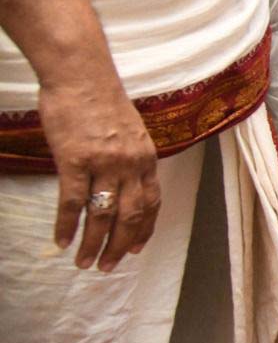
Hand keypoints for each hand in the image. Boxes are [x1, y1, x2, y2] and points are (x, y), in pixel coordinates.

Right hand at [36, 77, 160, 271]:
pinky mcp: (75, 160)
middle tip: (108, 267)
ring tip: (84, 263)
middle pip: (130, 215)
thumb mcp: (129, 131)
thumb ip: (130, 157)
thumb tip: (124, 180)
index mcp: (147, 157)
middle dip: (119, 245)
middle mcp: (131, 164)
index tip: (136, 249)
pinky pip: (74, 202)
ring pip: (103, 215)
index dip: (144, 229)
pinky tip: (61, 241)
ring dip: (94, 244)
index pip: (152, 202)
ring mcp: (105, 163)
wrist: (81, 75)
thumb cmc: (101, 100)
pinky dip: (67, 226)